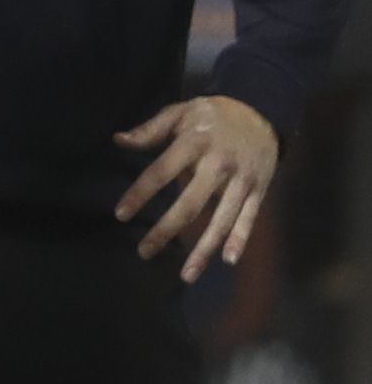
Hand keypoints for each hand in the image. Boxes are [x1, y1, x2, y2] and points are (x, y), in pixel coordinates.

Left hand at [115, 94, 279, 280]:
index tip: (120, 215)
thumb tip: (118, 140)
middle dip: (166, 230)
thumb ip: (151, 129)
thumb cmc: (212, 115)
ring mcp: (242, 179)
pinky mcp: (259, 189)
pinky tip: (227, 261)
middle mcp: (219, 164)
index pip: (160, 171)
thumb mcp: (181, 111)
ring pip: (221, 218)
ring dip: (203, 248)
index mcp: (195, 143)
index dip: (140, 193)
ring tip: (185, 274)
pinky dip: (240, 239)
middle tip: (144, 252)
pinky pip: (249, 217)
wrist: (264, 109)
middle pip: (190, 203)